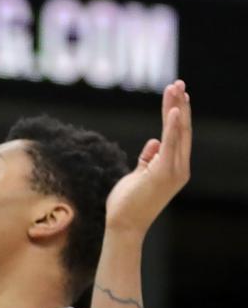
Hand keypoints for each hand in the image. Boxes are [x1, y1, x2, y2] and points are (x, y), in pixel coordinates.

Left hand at [104, 80, 190, 235]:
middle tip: (178, 83)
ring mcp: (174, 170)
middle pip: (182, 130)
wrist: (124, 224)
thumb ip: (149, 158)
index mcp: (174, 167)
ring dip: (176, 108)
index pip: (179, 135)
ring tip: (176, 88)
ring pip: (178, 132)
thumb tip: (154, 142)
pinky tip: (173, 110)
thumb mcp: (139, 174)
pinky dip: (173, 126)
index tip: (176, 94)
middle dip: (180, 105)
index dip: (178, 114)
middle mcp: (179, 168)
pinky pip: (171, 144)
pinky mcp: (164, 172)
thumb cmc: (129, 202)